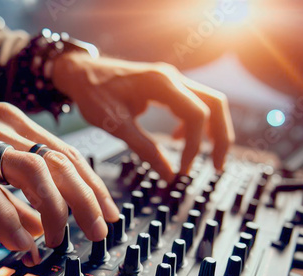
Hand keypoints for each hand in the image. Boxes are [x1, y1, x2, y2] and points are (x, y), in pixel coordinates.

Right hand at [0, 102, 119, 264]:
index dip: (94, 187)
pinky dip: (9, 222)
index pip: (67, 155)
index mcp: (14, 124)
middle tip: (98, 232)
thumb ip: (19, 201)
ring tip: (57, 241)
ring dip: (54, 212)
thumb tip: (42, 234)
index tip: (109, 214)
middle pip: (59, 162)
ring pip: (34, 172)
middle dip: (86, 201)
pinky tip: (21, 246)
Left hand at [53, 53, 234, 181]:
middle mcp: (172, 77)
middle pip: (215, 104)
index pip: (197, 114)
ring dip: (213, 130)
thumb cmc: (93, 94)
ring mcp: (172, 80)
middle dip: (221, 137)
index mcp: (161, 83)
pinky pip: (194, 103)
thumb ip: (144, 149)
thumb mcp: (115, 125)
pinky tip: (180, 139)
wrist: (81, 73)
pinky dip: (196, 124)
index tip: (183, 171)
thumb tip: (168, 175)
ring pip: (209, 102)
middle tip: (218, 166)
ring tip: (207, 158)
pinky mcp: (167, 87)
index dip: (196, 146)